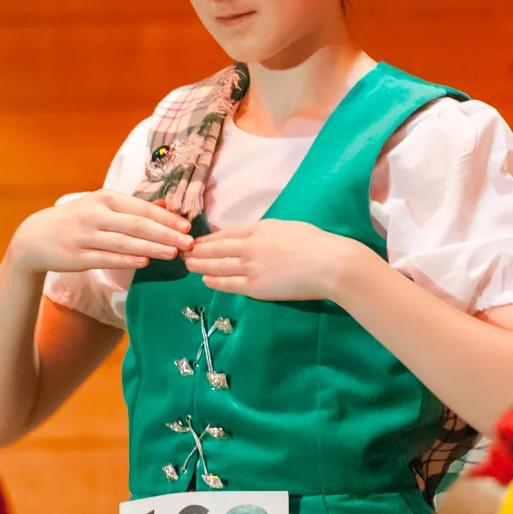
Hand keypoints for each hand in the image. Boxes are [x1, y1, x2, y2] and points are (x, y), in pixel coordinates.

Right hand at [9, 190, 192, 273]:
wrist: (35, 236)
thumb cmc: (77, 220)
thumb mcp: (101, 206)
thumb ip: (133, 208)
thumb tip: (167, 208)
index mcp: (105, 198)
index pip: (142, 208)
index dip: (166, 219)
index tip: (187, 227)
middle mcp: (96, 215)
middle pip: (137, 225)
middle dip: (166, 234)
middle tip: (189, 243)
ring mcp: (85, 236)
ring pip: (124, 242)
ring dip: (151, 248)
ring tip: (174, 254)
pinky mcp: (77, 257)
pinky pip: (106, 258)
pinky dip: (127, 260)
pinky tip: (145, 262)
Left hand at [183, 221, 366, 301]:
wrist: (328, 263)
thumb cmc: (315, 243)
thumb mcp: (287, 227)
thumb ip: (267, 232)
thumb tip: (256, 235)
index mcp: (259, 229)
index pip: (226, 234)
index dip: (209, 239)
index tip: (198, 241)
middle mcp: (249, 246)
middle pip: (217, 249)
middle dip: (198, 251)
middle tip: (184, 253)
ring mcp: (250, 267)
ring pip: (218, 266)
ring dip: (201, 266)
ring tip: (189, 266)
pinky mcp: (256, 286)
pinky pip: (229, 284)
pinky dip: (215, 281)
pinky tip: (206, 280)